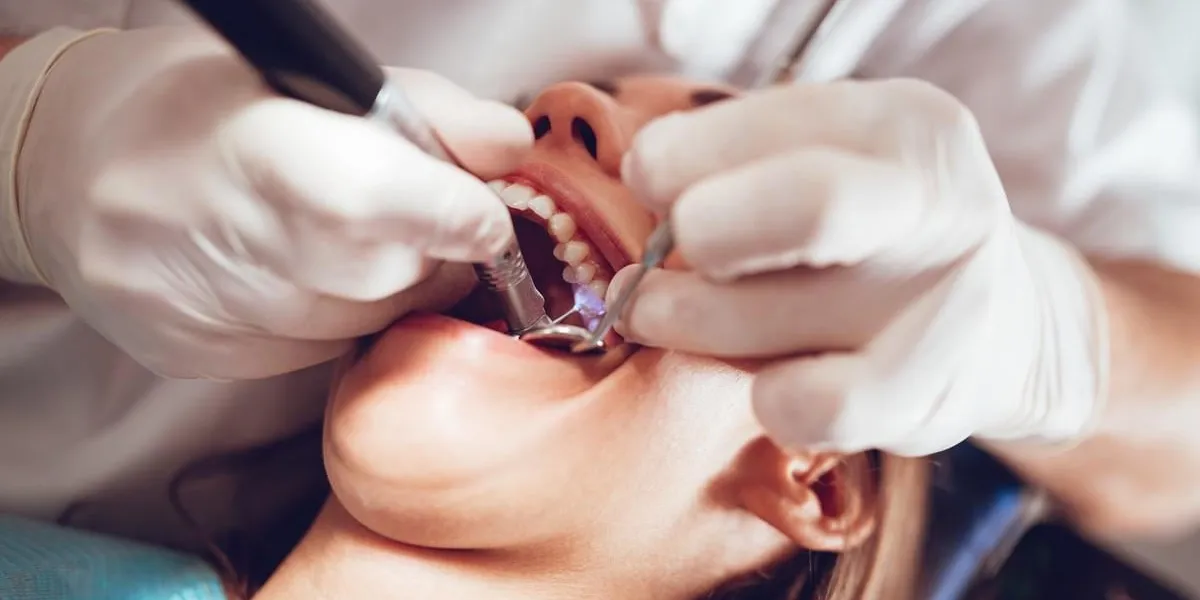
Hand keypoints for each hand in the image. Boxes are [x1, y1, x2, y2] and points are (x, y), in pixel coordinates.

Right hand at [10, 26, 530, 377]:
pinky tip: (303, 274)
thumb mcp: (310, 78)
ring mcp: (202, 310)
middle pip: (383, 277)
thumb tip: (511, 148)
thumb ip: (425, 109)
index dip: (450, 213)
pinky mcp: (198, 359)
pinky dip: (336, 317)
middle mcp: (214, 237)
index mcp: (245, 143)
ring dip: (387, 289)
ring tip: (347, 239)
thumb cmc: (200, 107)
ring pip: (360, 325)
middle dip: (431, 253)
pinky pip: (316, 353)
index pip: (369, 198)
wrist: (67, 174)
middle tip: (418, 219)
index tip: (485, 216)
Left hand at [613, 79, 1108, 455]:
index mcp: (899, 122)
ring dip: (688, 322)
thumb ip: (733, 163)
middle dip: (700, 234)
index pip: (752, 126)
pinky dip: (764, 398)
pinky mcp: (929, 393)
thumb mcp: (820, 165)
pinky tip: (766, 385)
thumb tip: (644, 175)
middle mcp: (935, 200)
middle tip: (653, 268)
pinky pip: (808, 406)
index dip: (668, 163)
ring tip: (670, 319)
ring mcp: (942, 300)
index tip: (649, 189)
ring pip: (765, 314)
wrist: (1002, 328)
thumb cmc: (868, 236)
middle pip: (807, 207)